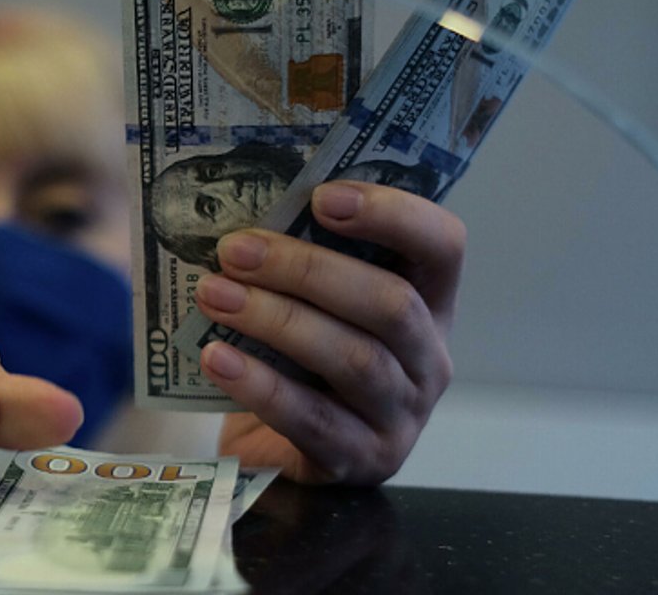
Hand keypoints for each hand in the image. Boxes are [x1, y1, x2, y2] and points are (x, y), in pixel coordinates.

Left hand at [194, 181, 463, 484]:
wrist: (283, 453)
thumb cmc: (302, 362)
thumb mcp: (318, 307)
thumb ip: (308, 262)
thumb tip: (247, 212)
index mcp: (431, 303)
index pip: (443, 245)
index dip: (393, 214)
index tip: (322, 197)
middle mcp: (430, 359)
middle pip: (390, 303)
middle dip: (309, 270)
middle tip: (236, 250)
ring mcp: (402, 416)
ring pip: (354, 359)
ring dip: (277, 320)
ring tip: (214, 295)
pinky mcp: (360, 461)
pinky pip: (312, 418)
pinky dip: (259, 384)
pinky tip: (216, 357)